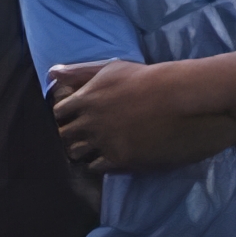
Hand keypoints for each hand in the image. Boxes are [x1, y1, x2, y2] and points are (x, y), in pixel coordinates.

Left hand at [48, 59, 235, 173]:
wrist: (184, 98)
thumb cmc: (151, 80)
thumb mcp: (112, 69)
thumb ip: (80, 72)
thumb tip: (51, 72)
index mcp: (87, 96)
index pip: (58, 114)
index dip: (66, 118)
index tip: (77, 119)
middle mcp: (90, 119)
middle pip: (63, 136)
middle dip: (71, 136)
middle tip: (86, 136)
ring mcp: (104, 140)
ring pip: (76, 153)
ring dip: (84, 151)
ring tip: (100, 147)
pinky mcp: (120, 159)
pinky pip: (96, 167)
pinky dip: (99, 163)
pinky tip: (113, 155)